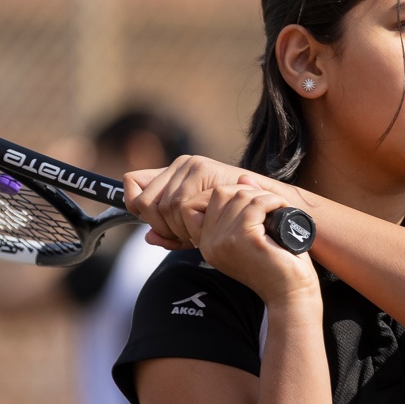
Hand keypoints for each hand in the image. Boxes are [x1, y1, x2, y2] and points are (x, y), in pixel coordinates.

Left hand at [125, 155, 272, 249]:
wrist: (271, 211)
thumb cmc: (236, 221)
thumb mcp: (197, 230)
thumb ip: (172, 234)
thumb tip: (148, 237)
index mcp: (174, 175)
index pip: (132, 184)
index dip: (137, 209)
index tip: (158, 227)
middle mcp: (179, 165)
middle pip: (144, 202)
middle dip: (162, 228)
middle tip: (187, 238)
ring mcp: (190, 165)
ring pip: (161, 207)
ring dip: (177, 229)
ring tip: (200, 234)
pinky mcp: (202, 169)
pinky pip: (177, 205)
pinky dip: (187, 224)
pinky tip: (205, 229)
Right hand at [196, 183, 320, 304]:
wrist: (292, 294)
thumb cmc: (278, 266)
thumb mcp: (256, 234)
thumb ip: (244, 209)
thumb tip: (242, 177)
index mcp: (207, 243)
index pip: (204, 200)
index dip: (232, 192)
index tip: (256, 202)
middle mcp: (209, 243)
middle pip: (221, 193)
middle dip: (248, 190)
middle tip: (271, 204)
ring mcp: (224, 241)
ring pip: (240, 196)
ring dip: (264, 196)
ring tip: (279, 209)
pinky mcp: (243, 239)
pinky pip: (256, 205)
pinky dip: (273, 201)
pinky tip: (283, 210)